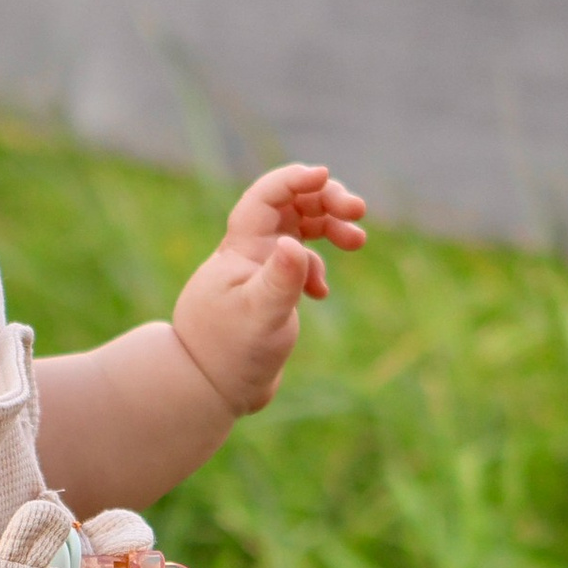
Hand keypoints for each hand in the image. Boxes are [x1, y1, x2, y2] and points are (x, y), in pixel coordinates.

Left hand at [169, 161, 367, 417]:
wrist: (209, 390)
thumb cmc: (230, 354)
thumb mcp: (261, 316)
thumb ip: (280, 280)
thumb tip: (294, 246)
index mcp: (243, 248)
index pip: (268, 196)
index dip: (296, 179)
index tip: (326, 178)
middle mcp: (250, 253)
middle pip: (290, 206)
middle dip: (326, 201)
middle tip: (358, 213)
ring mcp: (259, 272)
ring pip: (298, 231)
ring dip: (329, 227)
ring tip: (358, 241)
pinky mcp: (268, 295)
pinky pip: (296, 264)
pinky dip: (316, 268)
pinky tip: (321, 294)